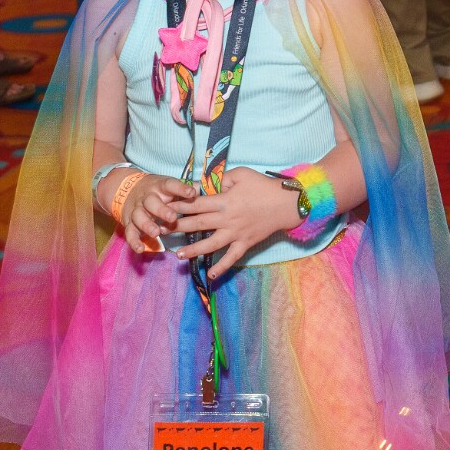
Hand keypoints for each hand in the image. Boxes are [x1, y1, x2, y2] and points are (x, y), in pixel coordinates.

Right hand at [116, 173, 195, 253]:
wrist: (129, 189)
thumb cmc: (159, 191)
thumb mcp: (171, 187)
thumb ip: (185, 189)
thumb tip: (200, 187)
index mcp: (160, 187)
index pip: (170, 185)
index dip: (181, 188)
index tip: (191, 193)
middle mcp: (147, 197)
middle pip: (151, 202)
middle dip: (161, 210)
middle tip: (172, 218)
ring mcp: (137, 210)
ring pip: (139, 216)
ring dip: (146, 225)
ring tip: (156, 233)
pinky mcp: (129, 222)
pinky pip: (129, 232)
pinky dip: (134, 241)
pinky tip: (140, 249)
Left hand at [171, 167, 299, 279]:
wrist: (287, 203)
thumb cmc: (264, 186)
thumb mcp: (242, 174)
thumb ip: (223, 179)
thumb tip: (208, 184)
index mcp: (224, 201)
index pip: (196, 203)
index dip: (179, 205)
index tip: (164, 207)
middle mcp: (227, 219)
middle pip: (198, 224)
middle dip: (178, 227)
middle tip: (161, 231)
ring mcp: (236, 233)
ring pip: (211, 244)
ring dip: (194, 249)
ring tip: (178, 255)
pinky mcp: (245, 243)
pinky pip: (232, 257)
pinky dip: (222, 267)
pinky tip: (211, 275)